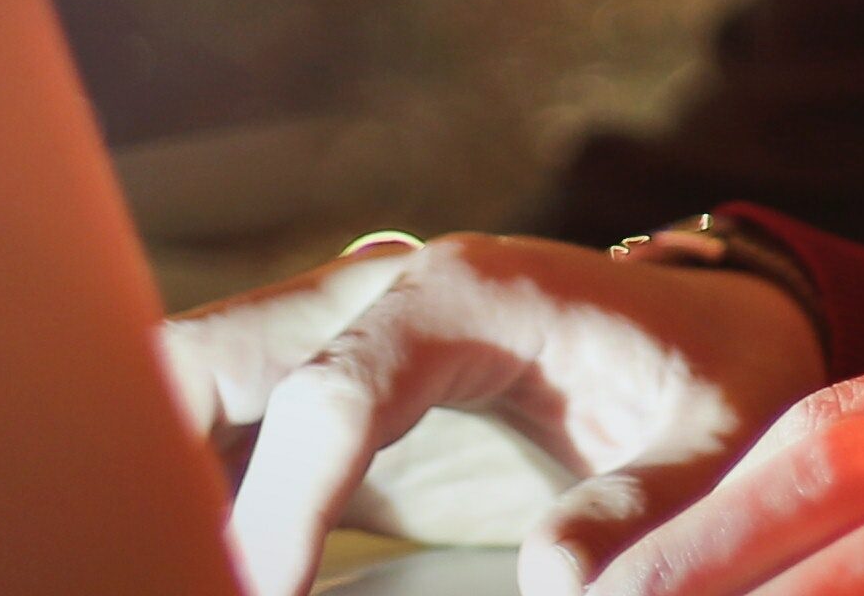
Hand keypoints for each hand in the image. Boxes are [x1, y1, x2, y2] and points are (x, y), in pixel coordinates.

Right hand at [163, 232, 828, 595]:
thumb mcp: (718, 440)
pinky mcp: (325, 415)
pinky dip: (181, 504)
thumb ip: (645, 506)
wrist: (713, 331)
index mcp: (462, 296)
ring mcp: (332, 347)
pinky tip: (185, 558)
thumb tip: (555, 580)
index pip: (332, 392)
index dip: (285, 503)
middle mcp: (370, 301)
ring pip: (181, 393)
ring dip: (147, 480)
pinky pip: (215, 447)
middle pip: (200, 360)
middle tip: (151, 563)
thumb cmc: (716, 375)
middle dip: (145, 463)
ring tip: (154, 558)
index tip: (258, 593)